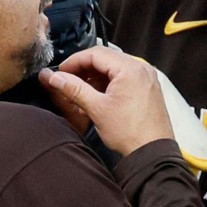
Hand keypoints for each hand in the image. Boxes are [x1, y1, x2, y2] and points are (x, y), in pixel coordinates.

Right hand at [39, 46, 173, 155]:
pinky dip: (107, 82)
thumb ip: (74, 89)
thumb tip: (53, 77)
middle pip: (105, 58)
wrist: (153, 153)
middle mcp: (141, 68)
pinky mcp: (147, 88)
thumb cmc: (128, 131)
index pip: (95, 53)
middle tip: (66, 80)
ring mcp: (146, 77)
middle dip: (83, 68)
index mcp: (130, 68)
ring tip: (78, 90)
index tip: (59, 72)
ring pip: (114, 68)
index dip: (74, 61)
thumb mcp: (97, 108)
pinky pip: (124, 77)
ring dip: (94, 76)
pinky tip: (95, 94)